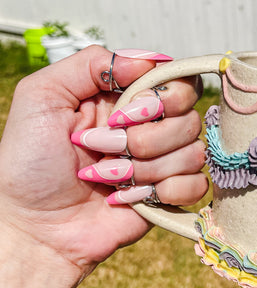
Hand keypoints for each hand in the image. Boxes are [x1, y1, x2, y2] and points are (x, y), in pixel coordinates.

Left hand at [0, 46, 207, 283]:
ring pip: (192, 151)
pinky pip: (196, 185)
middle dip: (145, 137)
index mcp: (124, 98)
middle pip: (189, 115)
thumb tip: (149, 60)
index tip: (123, 113)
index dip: (161, 96)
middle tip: (103, 148)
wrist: (33, 228)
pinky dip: (162, 192)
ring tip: (106, 177)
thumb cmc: (28, 164)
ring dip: (144, 168)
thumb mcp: (42, 96)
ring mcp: (161, 161)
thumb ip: (90, 63)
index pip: (176, 80)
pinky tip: (126, 198)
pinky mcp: (168, 195)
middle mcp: (148, 126)